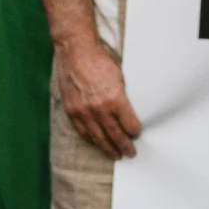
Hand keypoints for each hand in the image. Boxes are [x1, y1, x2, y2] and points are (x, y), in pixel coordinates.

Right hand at [54, 31, 140, 157]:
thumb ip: (122, 98)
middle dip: (124, 145)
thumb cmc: (100, 62)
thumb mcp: (120, 78)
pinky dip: (91, 140)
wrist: (77, 53)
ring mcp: (84, 111)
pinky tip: (97, 144)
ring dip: (108, 148)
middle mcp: (100, 108)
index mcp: (115, 99)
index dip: (135, 131)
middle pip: (115, 135)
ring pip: (98, 137)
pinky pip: (83, 131)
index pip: (130, 124)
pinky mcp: (72, 111)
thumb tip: (127, 115)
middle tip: (130, 152)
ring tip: (115, 155)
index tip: (137, 134)